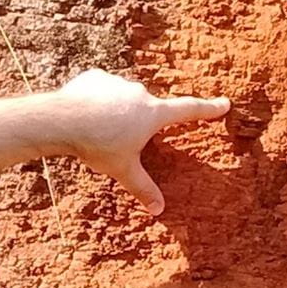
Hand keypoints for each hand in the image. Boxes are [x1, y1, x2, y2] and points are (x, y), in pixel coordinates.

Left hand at [51, 69, 229, 215]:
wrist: (62, 120)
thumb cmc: (97, 145)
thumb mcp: (123, 170)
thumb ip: (143, 187)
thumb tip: (159, 210)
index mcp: (153, 114)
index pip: (188, 110)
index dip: (208, 109)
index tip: (224, 103)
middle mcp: (139, 93)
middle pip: (148, 108)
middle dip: (139, 122)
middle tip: (120, 137)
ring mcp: (117, 82)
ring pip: (123, 99)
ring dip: (116, 111)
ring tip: (97, 131)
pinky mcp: (95, 78)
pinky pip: (100, 90)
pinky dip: (96, 102)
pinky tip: (84, 117)